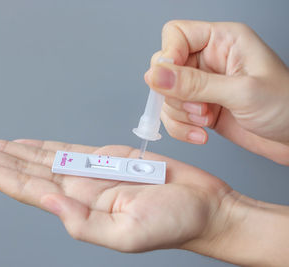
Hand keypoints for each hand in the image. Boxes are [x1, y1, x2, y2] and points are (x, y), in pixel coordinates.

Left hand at [0, 137, 288, 265]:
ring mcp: (90, 172)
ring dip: (10, 150)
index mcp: (79, 207)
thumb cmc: (175, 223)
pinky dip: (42, 145)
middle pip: (25, 170)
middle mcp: (78, 189)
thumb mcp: (129, 235)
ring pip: (40, 158)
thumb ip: (84, 223)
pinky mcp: (106, 159)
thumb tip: (48, 201)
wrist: (203, 206)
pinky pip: (66, 149)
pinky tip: (26, 144)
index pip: (26, 189)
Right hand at [145, 20, 288, 164]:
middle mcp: (209, 60)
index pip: (176, 34)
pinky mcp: (199, 107)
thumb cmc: (286, 107)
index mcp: (222, 41)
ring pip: (166, 95)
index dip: (168, 56)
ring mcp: (202, 86)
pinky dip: (180, 128)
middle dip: (176, 93)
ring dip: (180, 114)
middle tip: (199, 107)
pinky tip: (200, 134)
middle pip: (165, 68)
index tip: (171, 81)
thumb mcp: (241, 92)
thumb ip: (195, 84)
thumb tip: (155, 75)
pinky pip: (172, 115)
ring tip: (206, 120)